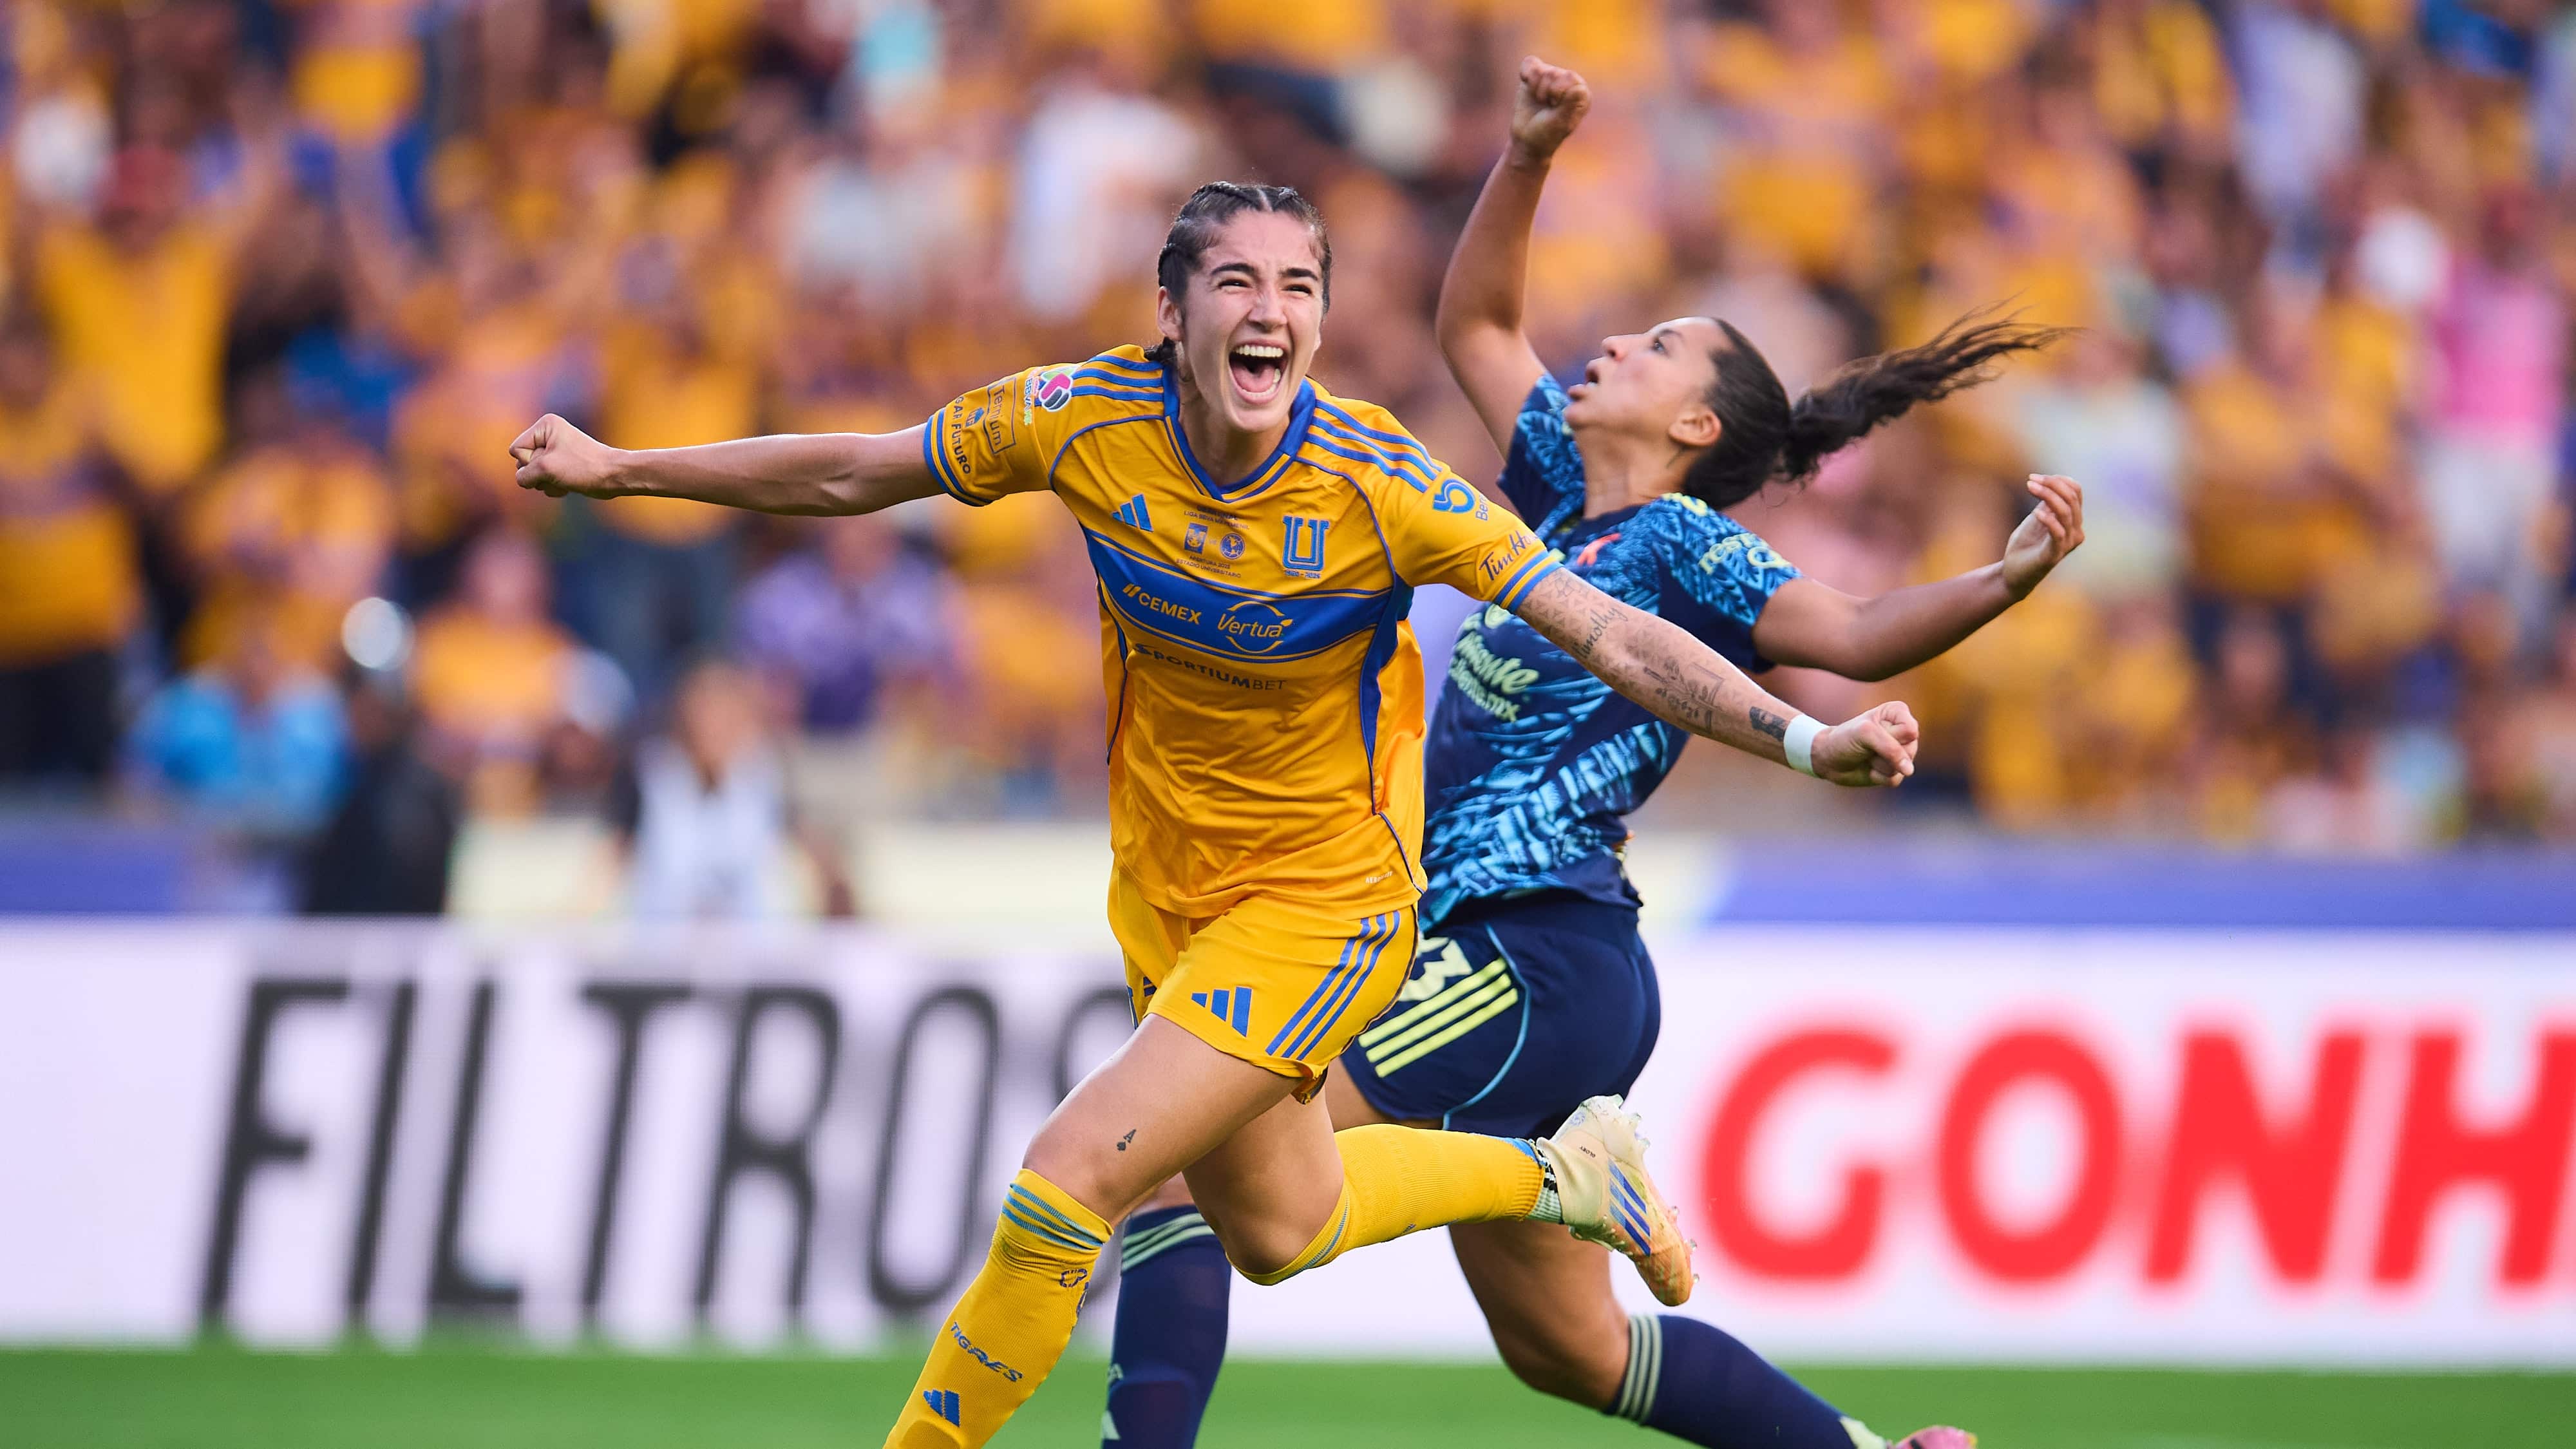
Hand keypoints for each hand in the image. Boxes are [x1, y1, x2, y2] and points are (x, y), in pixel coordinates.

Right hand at [509, 414, 622, 498]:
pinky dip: (555, 487)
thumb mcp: (546, 468)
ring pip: (534, 475)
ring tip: (566, 479)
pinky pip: (545, 481)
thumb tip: (523, 480)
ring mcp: (555, 452)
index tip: (552, 461)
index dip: (530, 462)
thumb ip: (524, 474)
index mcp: (545, 426)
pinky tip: (569, 485)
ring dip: (547, 483)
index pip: (517, 450)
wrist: (613, 477)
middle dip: (539, 474)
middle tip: (560, 472)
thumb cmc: (583, 467)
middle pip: (523, 463)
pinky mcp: (562, 466)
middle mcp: (548, 435)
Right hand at [1508, 56, 1590, 163]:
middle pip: (1552, 74)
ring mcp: (1552, 76)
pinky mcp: (1535, 74)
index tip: (1555, 108)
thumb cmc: (1547, 134)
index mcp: (1581, 92)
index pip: (1569, 78)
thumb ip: (1569, 106)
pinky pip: (1530, 63)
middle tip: (1545, 107)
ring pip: (1539, 70)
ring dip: (1534, 89)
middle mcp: (1569, 82)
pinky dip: (1525, 73)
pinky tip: (1526, 83)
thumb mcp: (1559, 123)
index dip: (1557, 93)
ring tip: (1539, 101)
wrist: (1527, 139)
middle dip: (1544, 93)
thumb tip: (1578, 88)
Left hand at [1811, 701, 1919, 787]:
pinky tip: (1868, 768)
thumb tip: (1910, 771)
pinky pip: (1895, 779)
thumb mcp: (1866, 734)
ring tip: (1867, 755)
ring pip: (1903, 767)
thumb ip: (1892, 748)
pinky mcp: (1895, 771)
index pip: (1910, 730)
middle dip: (1885, 752)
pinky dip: (1878, 776)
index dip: (1891, 736)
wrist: (1828, 759)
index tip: (1872, 731)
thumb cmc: (1844, 739)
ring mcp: (1901, 753)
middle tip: (1867, 746)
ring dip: (1879, 764)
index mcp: (1898, 713)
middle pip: (1910, 749)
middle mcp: (1903, 732)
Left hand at [2001, 473, 2084, 596]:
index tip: (2034, 477)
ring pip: (2066, 512)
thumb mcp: (2037, 517)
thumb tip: (2053, 482)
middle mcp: (2076, 531)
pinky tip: (2035, 513)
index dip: (2058, 480)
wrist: (2013, 572)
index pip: (2076, 492)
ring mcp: (2067, 544)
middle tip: (2030, 481)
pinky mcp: (2055, 555)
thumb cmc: (2026, 545)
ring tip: (2029, 487)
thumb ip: (2047, 502)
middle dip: (2051, 484)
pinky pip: (2058, 533)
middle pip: (2072, 498)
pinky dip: (2048, 519)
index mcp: (2073, 521)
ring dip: (2047, 495)